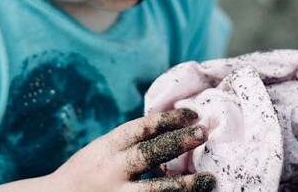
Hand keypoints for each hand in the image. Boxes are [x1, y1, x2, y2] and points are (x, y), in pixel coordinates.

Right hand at [47, 108, 214, 191]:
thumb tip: (172, 131)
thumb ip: (129, 145)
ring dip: (185, 185)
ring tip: (210, 179)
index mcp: (107, 148)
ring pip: (155, 190)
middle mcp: (111, 171)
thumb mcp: (102, 151)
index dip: (168, 119)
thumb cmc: (87, 173)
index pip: (140, 128)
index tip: (193, 113)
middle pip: (149, 154)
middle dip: (178, 143)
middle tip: (204, 133)